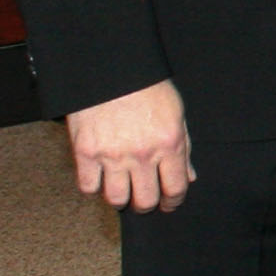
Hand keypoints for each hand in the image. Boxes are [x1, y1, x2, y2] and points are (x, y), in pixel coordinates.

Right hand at [66, 79, 191, 212]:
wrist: (111, 70)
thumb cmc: (148, 89)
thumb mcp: (176, 114)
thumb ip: (183, 148)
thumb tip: (188, 176)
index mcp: (169, 144)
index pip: (175, 189)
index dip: (173, 202)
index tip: (169, 204)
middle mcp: (142, 154)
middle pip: (145, 200)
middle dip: (147, 205)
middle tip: (144, 200)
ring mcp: (112, 155)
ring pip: (116, 199)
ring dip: (120, 200)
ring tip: (122, 192)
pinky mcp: (86, 153)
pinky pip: (88, 187)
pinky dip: (94, 187)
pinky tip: (100, 178)